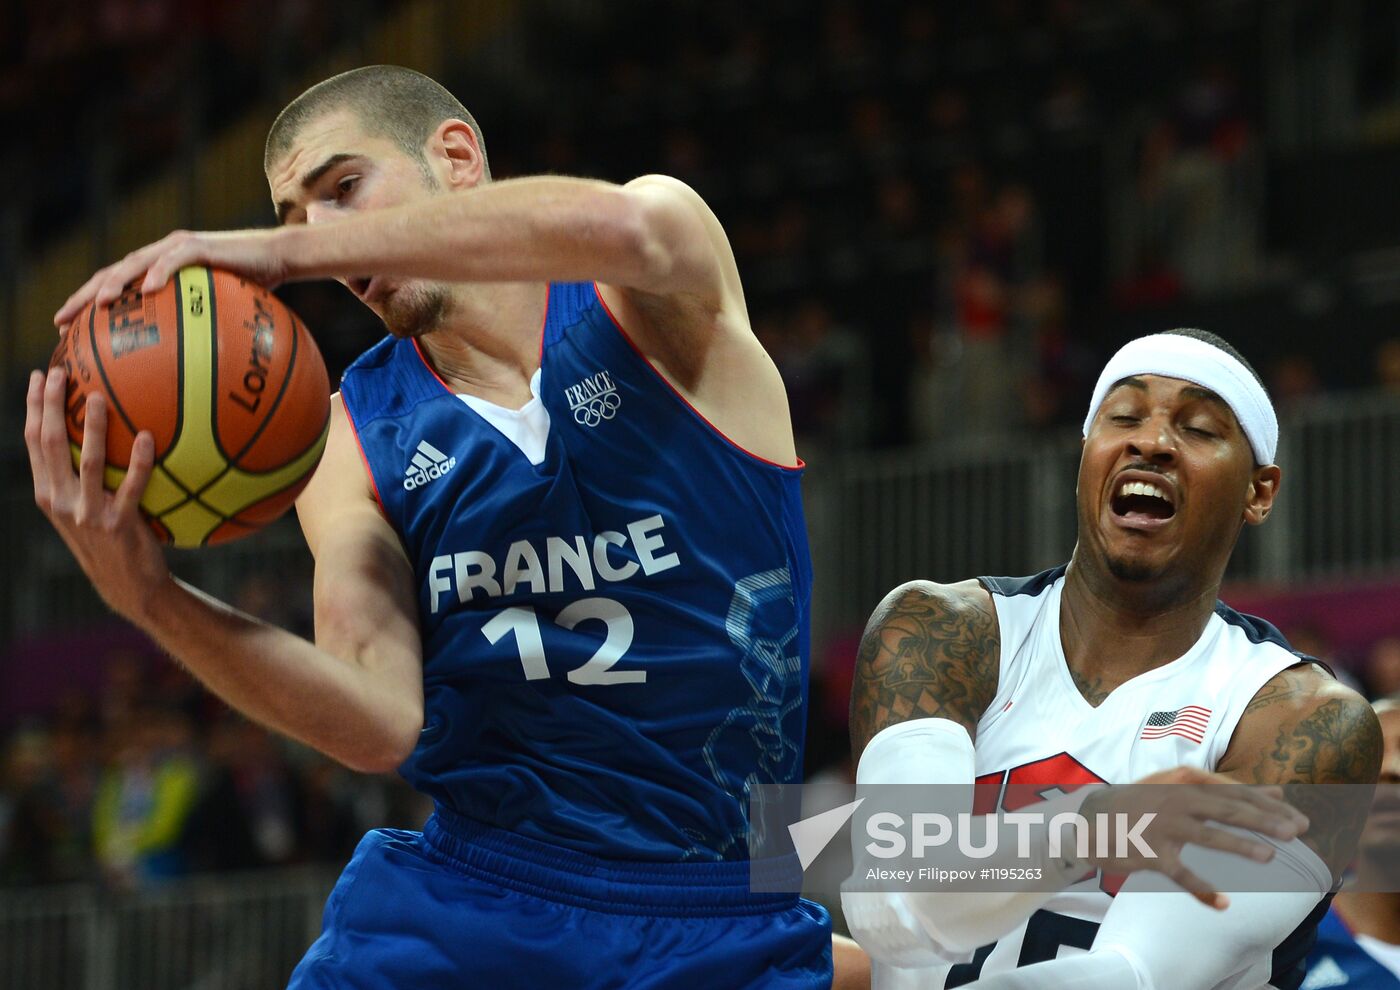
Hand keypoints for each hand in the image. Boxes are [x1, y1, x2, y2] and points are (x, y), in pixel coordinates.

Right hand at [25, 367, 170, 621]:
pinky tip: (149, 437)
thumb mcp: (83, 507)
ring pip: (88, 462)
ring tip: (98, 396)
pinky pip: (132, 487)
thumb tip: (97, 430)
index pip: (34, 442)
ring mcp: (87, 513)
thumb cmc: (109, 539)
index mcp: (48, 493)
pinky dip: (140, 462)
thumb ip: (81, 475)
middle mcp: (60, 501)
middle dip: (52, 406)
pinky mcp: (118, 524)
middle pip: (50, 445)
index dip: (35, 408)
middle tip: (61, 372)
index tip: (39, 376)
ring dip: (93, 428)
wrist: (127, 586)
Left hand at [54, 227, 290, 326]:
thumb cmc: (254, 288)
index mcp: (158, 269)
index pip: (113, 286)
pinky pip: (174, 261)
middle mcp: (160, 254)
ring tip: (98, 306)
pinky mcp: (199, 246)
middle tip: (61, 322)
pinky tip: (146, 291)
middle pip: (111, 274)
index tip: (66, 330)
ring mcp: (177, 248)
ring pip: (134, 263)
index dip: (86, 306)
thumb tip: (186, 376)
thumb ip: (198, 333)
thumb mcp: (221, 316)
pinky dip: (158, 273)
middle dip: (83, 297)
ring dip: (114, 284)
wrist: (280, 257)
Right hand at [1079, 765, 1309, 909]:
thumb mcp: (1175, 786)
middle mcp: (1175, 801)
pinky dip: (1202, 890)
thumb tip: (1276, 793)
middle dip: (1263, 821)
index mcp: (1184, 784)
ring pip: (1207, 836)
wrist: (1089, 819)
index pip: (1234, 792)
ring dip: (1238, 846)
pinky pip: (1181, 874)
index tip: (1298, 818)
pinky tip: (1223, 903)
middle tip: (1295, 833)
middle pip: (1226, 809)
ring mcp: (1162, 826)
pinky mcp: (1150, 853)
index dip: (1268, 804)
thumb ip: (1223, 791)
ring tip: (1268, 858)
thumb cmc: (1139, 803)